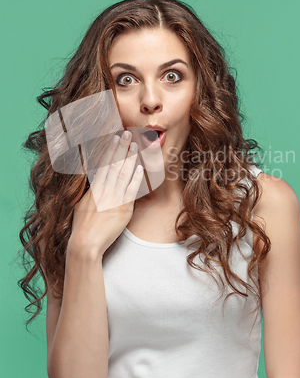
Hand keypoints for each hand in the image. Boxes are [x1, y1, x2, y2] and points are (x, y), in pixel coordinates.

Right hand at [69, 130, 143, 257]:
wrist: (85, 244)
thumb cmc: (82, 226)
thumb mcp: (82, 204)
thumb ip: (91, 191)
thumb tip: (97, 180)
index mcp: (94, 189)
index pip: (104, 164)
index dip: (110, 150)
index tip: (115, 138)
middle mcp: (104, 191)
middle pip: (114, 165)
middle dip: (122, 148)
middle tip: (128, 134)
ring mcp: (114, 200)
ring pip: (123, 175)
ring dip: (130, 159)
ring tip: (135, 146)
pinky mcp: (123, 210)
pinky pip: (131, 192)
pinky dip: (136, 180)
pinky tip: (140, 168)